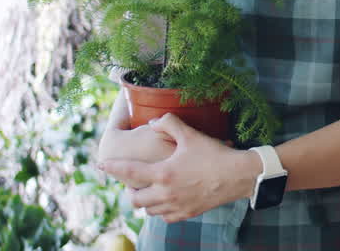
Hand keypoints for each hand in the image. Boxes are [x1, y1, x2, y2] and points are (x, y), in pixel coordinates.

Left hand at [99, 114, 259, 222]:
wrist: (239, 175)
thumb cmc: (214, 154)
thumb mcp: (191, 134)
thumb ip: (168, 123)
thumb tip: (152, 122)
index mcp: (164, 173)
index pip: (129, 172)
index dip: (112, 167)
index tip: (100, 164)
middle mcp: (166, 193)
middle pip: (134, 199)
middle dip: (129, 190)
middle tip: (133, 181)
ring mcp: (176, 206)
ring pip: (148, 210)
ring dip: (144, 201)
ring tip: (149, 190)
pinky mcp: (187, 214)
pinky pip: (165, 217)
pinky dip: (160, 209)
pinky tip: (166, 199)